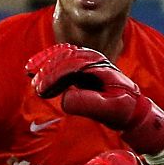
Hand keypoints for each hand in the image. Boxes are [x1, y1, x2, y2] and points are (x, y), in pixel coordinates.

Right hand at [25, 43, 163, 155]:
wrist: (133, 108)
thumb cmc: (122, 110)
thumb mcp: (108, 110)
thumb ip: (88, 104)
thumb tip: (65, 98)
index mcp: (99, 66)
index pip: (71, 66)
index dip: (53, 77)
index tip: (41, 89)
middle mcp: (93, 58)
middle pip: (64, 57)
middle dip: (47, 71)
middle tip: (35, 86)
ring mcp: (88, 59)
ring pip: (61, 54)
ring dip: (45, 62)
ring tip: (30, 72)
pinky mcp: (83, 65)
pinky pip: (62, 57)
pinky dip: (48, 60)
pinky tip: (35, 67)